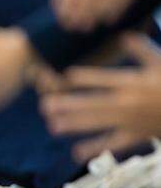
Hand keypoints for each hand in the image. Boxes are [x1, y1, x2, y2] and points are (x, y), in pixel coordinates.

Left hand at [41, 34, 160, 160]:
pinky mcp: (136, 135)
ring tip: (53, 126)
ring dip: (74, 125)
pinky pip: (113, 143)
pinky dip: (95, 148)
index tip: (66, 76)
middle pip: (94, 104)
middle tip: (45, 106)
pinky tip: (76, 152)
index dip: (87, 77)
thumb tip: (125, 36)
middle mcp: (129, 102)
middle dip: (68, 105)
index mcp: (134, 83)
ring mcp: (131, 120)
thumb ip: (142, 50)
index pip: (106, 79)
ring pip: (98, 123)